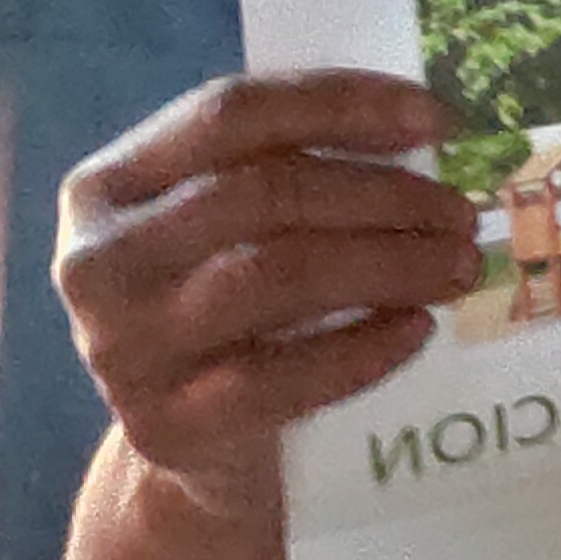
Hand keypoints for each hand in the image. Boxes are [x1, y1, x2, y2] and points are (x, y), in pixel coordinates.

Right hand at [52, 71, 475, 525]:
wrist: (194, 455)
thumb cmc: (234, 318)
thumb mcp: (233, 234)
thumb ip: (295, 176)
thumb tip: (429, 136)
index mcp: (108, 184)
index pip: (231, 113)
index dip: (340, 104)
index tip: (439, 118)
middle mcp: (97, 259)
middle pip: (260, 194)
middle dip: (382, 194)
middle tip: (463, 213)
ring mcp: (120, 346)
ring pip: (270, 275)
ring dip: (387, 262)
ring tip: (458, 266)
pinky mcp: (164, 425)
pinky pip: (278, 378)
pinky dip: (361, 348)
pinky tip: (417, 330)